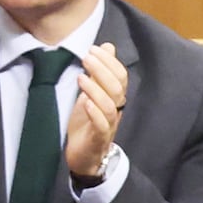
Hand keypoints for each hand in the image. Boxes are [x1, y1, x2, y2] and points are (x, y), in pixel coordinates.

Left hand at [59, 42, 128, 182]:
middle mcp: (116, 110)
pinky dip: (94, 112)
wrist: (84, 156)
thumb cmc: (87, 123)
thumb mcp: (92, 92)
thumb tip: (108, 46)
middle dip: (102, 70)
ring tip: (81, 77)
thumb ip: (100, 71)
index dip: (110, 61)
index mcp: (116, 98)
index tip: (94, 49)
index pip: (121, 76)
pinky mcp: (98, 139)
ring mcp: (108, 125)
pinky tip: (85, 102)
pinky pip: (102, 125)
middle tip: (86, 57)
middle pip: (117, 88)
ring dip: (96, 89)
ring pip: (110, 106)